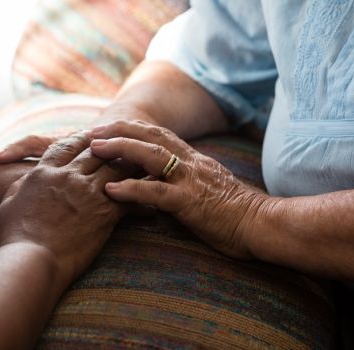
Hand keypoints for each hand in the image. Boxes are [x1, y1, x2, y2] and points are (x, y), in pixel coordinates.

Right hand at [0, 132, 132, 283]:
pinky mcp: (103, 212)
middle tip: (126, 144)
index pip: (66, 145)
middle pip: (95, 152)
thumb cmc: (13, 236)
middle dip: (111, 146)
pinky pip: (128, 198)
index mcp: (44, 171)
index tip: (92, 137)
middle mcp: (68, 176)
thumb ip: (21, 186)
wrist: (29, 259)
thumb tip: (27, 180)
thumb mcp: (9, 203)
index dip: (80, 138)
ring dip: (130, 166)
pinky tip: (149, 201)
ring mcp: (87, 192)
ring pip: (115, 169)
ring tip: (144, 165)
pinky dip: (140, 197)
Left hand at [89, 120, 269, 258]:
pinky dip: (132, 189)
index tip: (107, 128)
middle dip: (118, 130)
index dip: (130, 128)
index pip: (157, 135)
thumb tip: (158, 182)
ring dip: (120, 149)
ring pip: (151, 156)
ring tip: (95, 149)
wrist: (261, 224)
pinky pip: (156, 193)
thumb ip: (183, 180)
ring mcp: (190, 180)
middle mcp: (190, 163)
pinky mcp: (190, 202)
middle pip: (150, 136)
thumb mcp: (205, 187)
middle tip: (91, 132)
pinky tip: (111, 190)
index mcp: (192, 159)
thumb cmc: (233, 212)